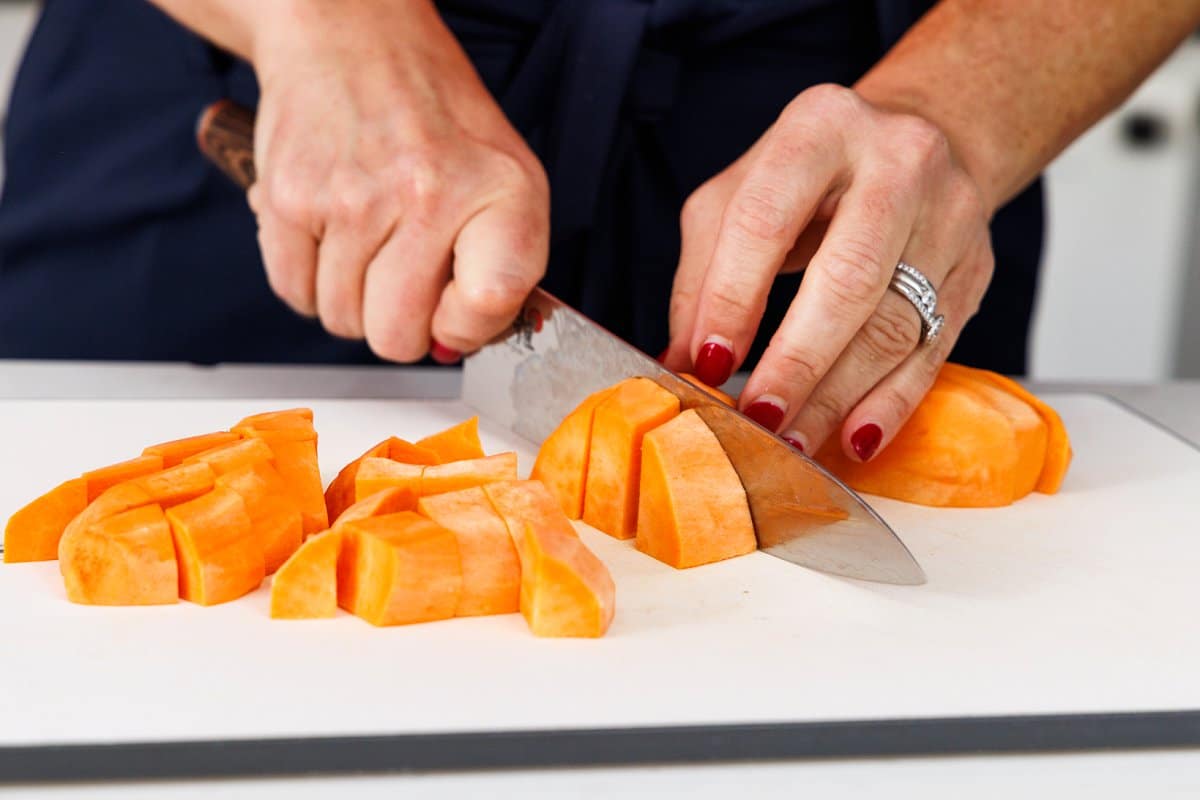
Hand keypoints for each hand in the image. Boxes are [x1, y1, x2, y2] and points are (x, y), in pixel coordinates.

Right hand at [247, 0, 547, 361]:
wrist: (355, 39)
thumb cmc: (438, 123)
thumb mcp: (506, 183)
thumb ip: (501, 273)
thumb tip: (450, 347)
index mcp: (500, 192)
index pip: (487, 305)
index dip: (465, 327)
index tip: (455, 305)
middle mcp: (428, 194)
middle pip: (397, 337)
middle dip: (399, 322)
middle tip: (404, 273)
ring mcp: (353, 199)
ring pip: (342, 322)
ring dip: (353, 298)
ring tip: (370, 241)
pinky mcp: (291, 198)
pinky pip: (294, 293)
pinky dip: (310, 279)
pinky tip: (333, 234)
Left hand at [663, 84, 993, 462]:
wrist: (919, 143)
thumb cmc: (811, 178)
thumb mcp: (739, 196)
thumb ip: (703, 274)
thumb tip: (680, 363)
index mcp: (820, 127)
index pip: (766, 220)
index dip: (733, 298)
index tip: (708, 363)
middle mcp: (897, 163)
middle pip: (847, 279)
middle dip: (796, 361)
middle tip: (758, 418)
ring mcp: (949, 215)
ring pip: (894, 325)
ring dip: (837, 396)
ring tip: (792, 442)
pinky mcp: (975, 267)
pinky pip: (934, 351)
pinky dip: (891, 403)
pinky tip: (855, 439)